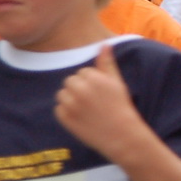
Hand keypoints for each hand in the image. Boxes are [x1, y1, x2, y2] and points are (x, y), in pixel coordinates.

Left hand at [54, 45, 151, 163]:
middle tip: (93, 103)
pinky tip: (81, 119)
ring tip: (86, 110)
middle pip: (70, 81)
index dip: (91, 83)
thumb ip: (107, 63)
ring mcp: (72, 105)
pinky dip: (67, 113)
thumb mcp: (117, 82)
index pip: (82, 73)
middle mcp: (81, 89)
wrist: (122, 136)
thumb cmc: (121, 107)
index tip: (101, 94)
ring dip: (71, 100)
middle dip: (79, 89)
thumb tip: (104, 44)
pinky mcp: (65, 118)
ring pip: (62, 94)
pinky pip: (58, 109)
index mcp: (94, 78)